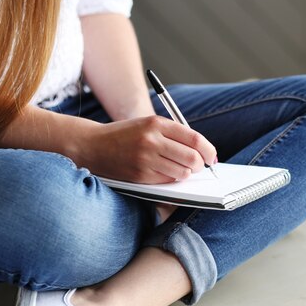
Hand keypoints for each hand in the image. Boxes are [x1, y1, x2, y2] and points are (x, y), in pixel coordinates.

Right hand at [80, 115, 216, 183]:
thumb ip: (173, 134)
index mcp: (156, 123)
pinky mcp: (140, 176)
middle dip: (200, 165)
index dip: (208, 150)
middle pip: (192, 158)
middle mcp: (152, 141)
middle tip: (200, 166)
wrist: (92, 145)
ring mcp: (145, 160)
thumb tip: (202, 151)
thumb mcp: (148, 125)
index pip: (194, 138)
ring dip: (186, 173)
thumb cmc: (125, 135)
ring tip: (181, 169)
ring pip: (182, 172)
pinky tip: (166, 173)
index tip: (212, 156)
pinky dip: (172, 179)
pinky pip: (167, 181)